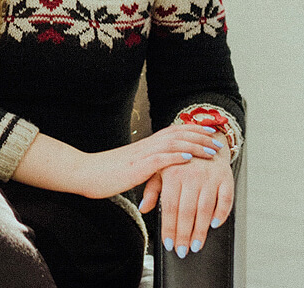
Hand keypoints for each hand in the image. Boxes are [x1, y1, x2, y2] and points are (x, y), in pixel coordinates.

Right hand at [68, 125, 222, 199]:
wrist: (85, 172)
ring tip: (211, 149)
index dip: (192, 130)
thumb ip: (145, 164)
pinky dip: (176, 157)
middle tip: (217, 139)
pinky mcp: (137, 167)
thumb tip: (159, 168)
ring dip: (194, 145)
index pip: (173, 131)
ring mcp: (142, 155)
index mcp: (145, 145)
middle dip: (200, 136)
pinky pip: (160, 159)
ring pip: (173, 144)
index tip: (208, 131)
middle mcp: (146, 145)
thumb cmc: (105, 172)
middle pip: (177, 134)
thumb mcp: (130, 166)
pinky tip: (189, 158)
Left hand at [138, 142, 233, 257]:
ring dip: (201, 230)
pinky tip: (215, 225)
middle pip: (187, 211)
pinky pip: (226, 199)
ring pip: (205, 209)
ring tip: (196, 245)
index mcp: (173, 173)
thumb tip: (143, 208)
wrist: (205, 138)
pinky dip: (222, 213)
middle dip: (184, 234)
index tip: (168, 244)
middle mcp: (191, 175)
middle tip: (182, 251)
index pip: (169, 206)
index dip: (169, 228)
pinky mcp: (225, 178)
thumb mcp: (161, 169)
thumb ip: (152, 189)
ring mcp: (210, 177)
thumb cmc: (181, 158)